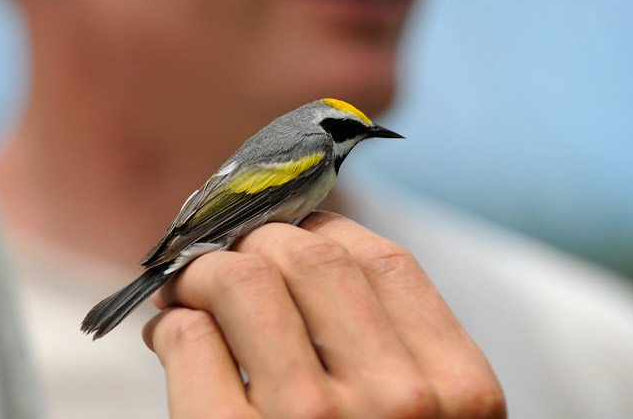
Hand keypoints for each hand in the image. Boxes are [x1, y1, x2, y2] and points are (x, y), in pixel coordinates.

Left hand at [142, 212, 505, 417]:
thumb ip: (387, 349)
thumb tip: (299, 250)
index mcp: (459, 394)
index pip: (381, 260)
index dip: (323, 230)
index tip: (289, 232)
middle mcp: (398, 403)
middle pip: (308, 257)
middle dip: (255, 241)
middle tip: (227, 255)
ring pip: (243, 280)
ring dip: (203, 272)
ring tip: (190, 289)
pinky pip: (191, 340)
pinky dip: (172, 325)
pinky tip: (174, 337)